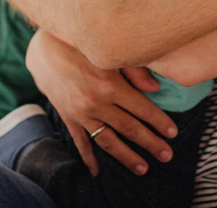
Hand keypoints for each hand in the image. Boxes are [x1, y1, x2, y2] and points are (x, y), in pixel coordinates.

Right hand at [26, 30, 176, 176]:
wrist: (43, 50)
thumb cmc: (81, 45)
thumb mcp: (109, 52)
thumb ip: (134, 70)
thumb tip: (155, 89)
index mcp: (110, 83)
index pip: (142, 109)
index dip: (159, 122)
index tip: (173, 133)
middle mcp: (95, 102)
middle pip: (129, 128)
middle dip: (150, 143)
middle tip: (167, 156)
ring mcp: (80, 113)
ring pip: (107, 141)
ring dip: (126, 157)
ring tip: (143, 168)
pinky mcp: (68, 117)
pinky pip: (80, 141)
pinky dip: (89, 157)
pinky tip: (97, 171)